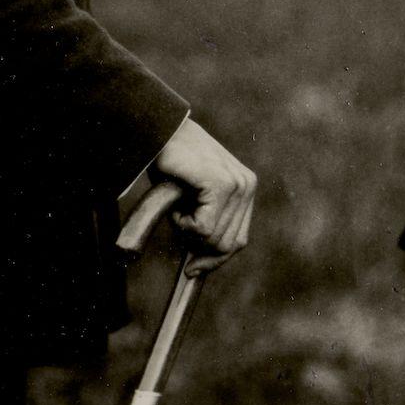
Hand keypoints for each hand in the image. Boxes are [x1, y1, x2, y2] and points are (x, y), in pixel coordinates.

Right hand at [144, 115, 257, 259]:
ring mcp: (237, 184)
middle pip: (228, 244)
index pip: (238, 239)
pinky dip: (182, 222)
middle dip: (200, 249)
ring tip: (177, 202)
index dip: (215, 259)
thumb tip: (203, 264)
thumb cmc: (169, 165)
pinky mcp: (221, 185)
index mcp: (245, 188)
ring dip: (186, 230)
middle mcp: (247, 185)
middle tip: (178, 226)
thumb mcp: (195, 199)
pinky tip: (177, 198)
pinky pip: (202, 228)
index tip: (193, 270)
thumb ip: (208, 221)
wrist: (157, 134)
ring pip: (213, 238)